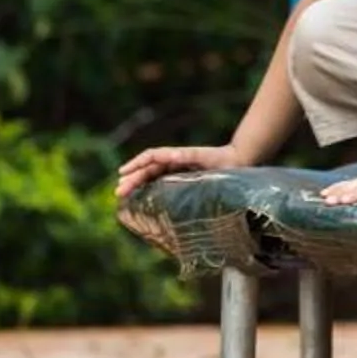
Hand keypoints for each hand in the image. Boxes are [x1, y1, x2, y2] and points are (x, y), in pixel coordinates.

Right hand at [115, 141, 250, 199]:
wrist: (239, 162)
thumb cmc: (223, 161)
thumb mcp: (205, 157)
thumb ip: (189, 156)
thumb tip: (171, 156)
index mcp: (178, 156)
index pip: (152, 157)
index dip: (136, 164)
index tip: (122, 174)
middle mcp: (175, 162)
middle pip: (148, 169)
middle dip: (132, 179)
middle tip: (117, 194)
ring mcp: (178, 171)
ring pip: (152, 177)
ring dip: (137, 185)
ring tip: (124, 197)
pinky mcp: (183, 181)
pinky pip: (161, 184)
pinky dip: (149, 191)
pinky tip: (141, 202)